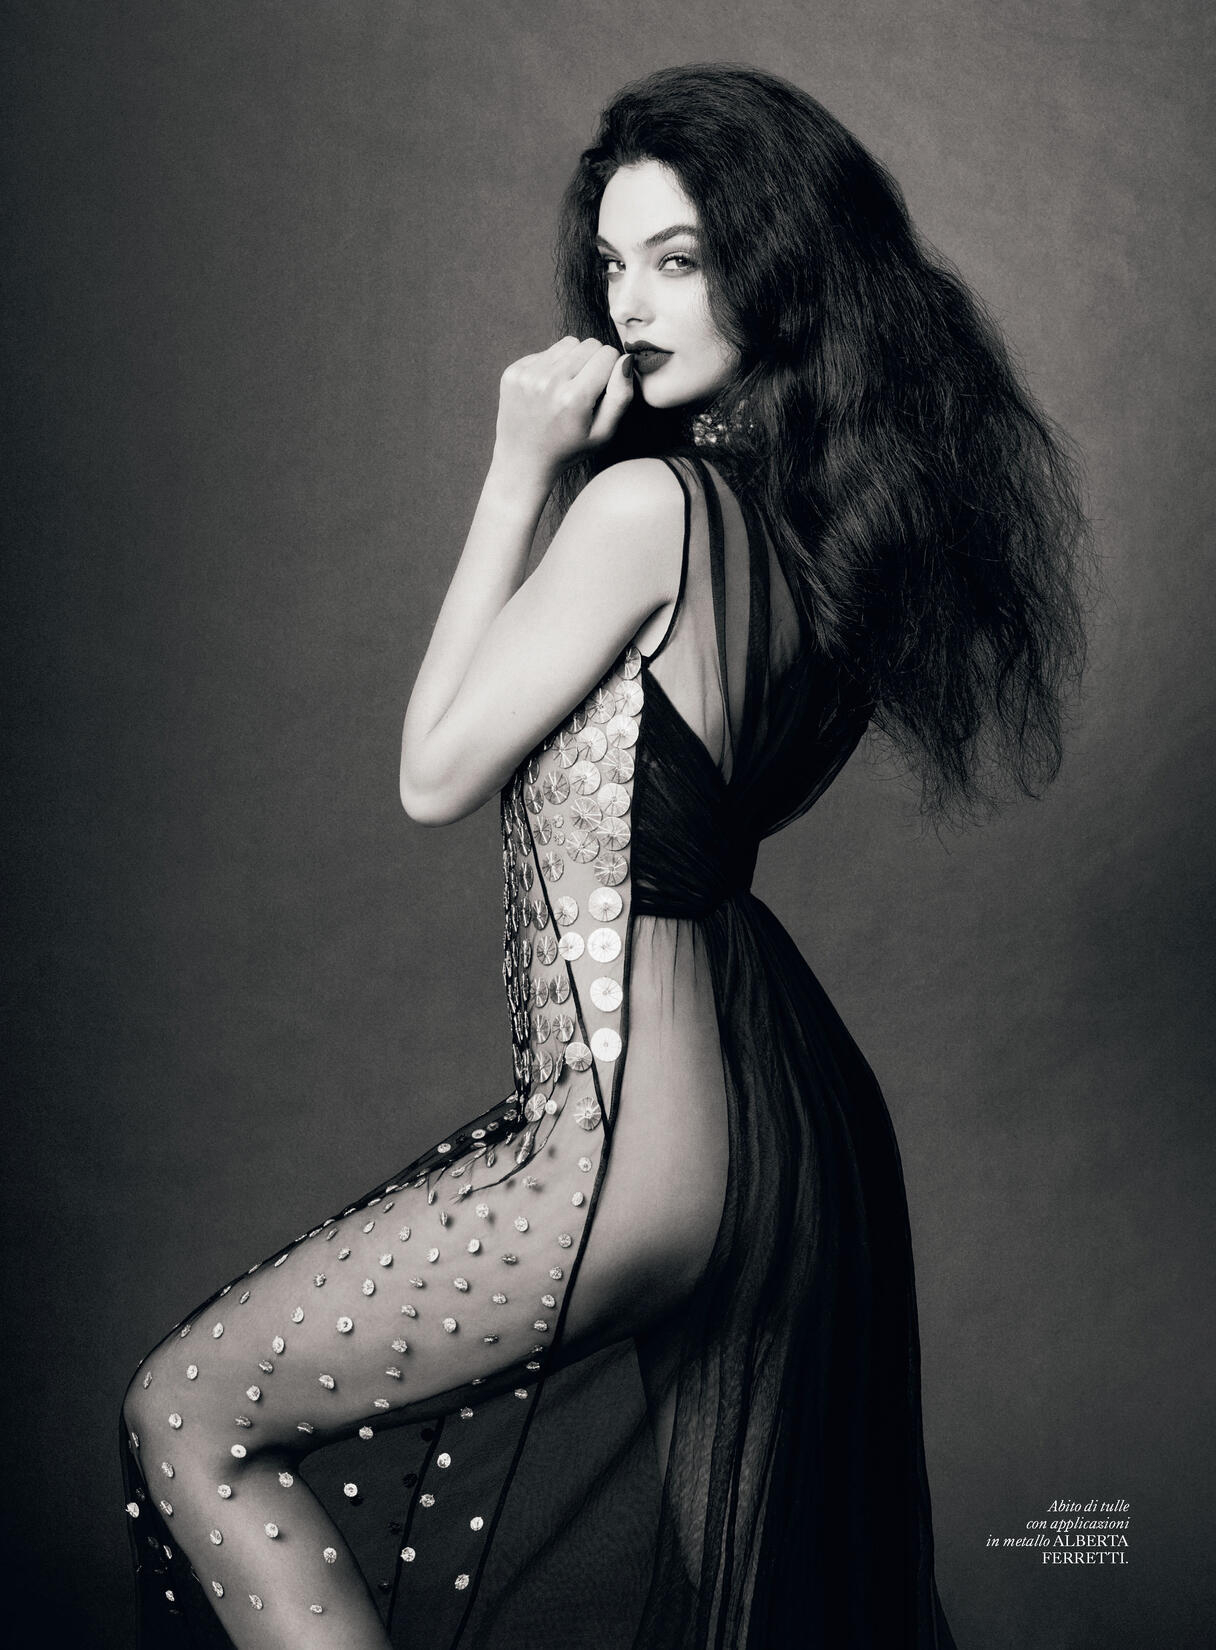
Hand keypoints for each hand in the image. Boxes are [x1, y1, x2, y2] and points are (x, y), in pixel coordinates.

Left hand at [493, 336, 634, 483]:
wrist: (524, 461)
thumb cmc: (568, 449)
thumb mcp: (603, 433)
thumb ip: (621, 396)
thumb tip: (626, 359)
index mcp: (574, 398)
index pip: (608, 354)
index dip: (612, 369)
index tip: (603, 388)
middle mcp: (549, 381)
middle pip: (589, 344)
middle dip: (593, 362)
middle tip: (585, 389)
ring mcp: (527, 375)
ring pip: (568, 344)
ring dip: (573, 360)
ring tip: (567, 388)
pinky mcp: (513, 371)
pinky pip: (545, 351)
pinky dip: (551, 366)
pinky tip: (547, 391)